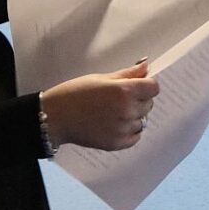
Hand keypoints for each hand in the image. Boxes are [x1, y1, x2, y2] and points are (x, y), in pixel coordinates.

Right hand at [41, 61, 159, 149]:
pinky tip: (115, 124)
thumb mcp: (101, 78)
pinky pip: (136, 136)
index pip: (154, 88)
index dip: (146, 85)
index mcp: (124, 91)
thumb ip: (127, 74)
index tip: (138, 86)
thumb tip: (146, 66)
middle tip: (119, 99)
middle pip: (149, 103)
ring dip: (133, 116)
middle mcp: (127, 110)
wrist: (55, 117)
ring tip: (113, 112)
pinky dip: (130, 131)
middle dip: (139, 99)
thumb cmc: (75, 93)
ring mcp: (123, 128)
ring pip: (142, 120)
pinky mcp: (117, 143)